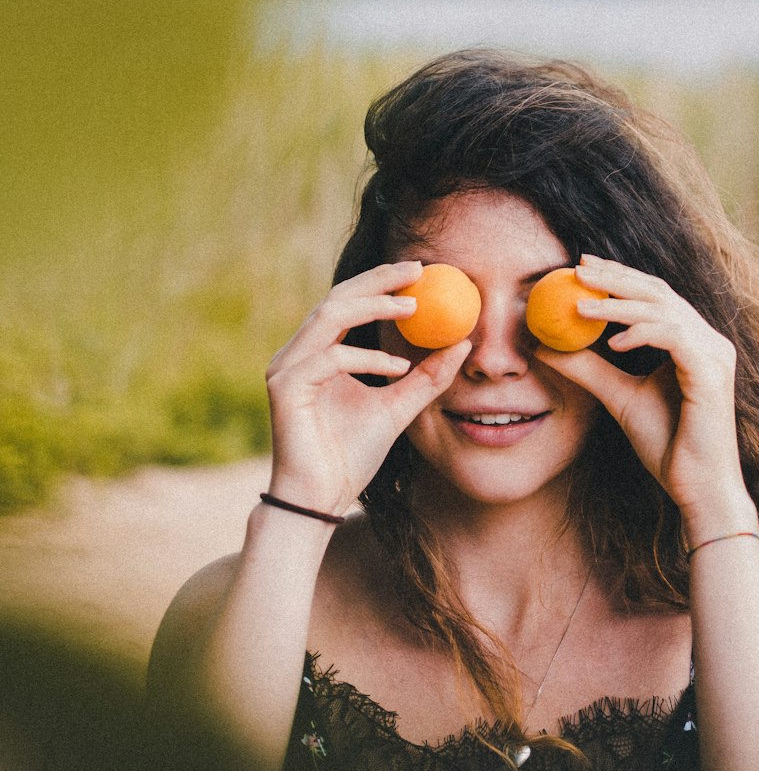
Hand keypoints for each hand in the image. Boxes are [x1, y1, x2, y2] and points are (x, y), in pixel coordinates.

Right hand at [264, 261, 470, 515]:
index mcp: (319, 352)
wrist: (320, 500)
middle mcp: (299, 353)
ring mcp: (287, 368)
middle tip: (417, 271)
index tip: (420, 271)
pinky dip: (365, 357)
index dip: (381, 281)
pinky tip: (397, 367)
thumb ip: (426, 378)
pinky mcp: (285, 388)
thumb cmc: (350, 456)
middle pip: (337, 297)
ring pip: (329, 316)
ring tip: (413, 308)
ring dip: (373, 306)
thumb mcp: (399, 409)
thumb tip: (462, 343)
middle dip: (378, 280)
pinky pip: (329, 358)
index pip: (349, 301)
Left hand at [534, 256, 756, 538]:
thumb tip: (546, 346)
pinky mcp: (712, 373)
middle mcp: (709, 341)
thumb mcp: (618, 398)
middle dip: (616, 277)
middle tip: (577, 269)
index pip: (654, 296)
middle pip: (659, 292)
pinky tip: (611, 341)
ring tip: (581, 306)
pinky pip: (674, 337)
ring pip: (663, 310)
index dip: (619, 277)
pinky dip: (641, 332)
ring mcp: (714, 355)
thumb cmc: (666, 446)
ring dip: (619, 304)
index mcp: (693, 342)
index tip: (581, 267)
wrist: (697, 490)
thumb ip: (588, 369)